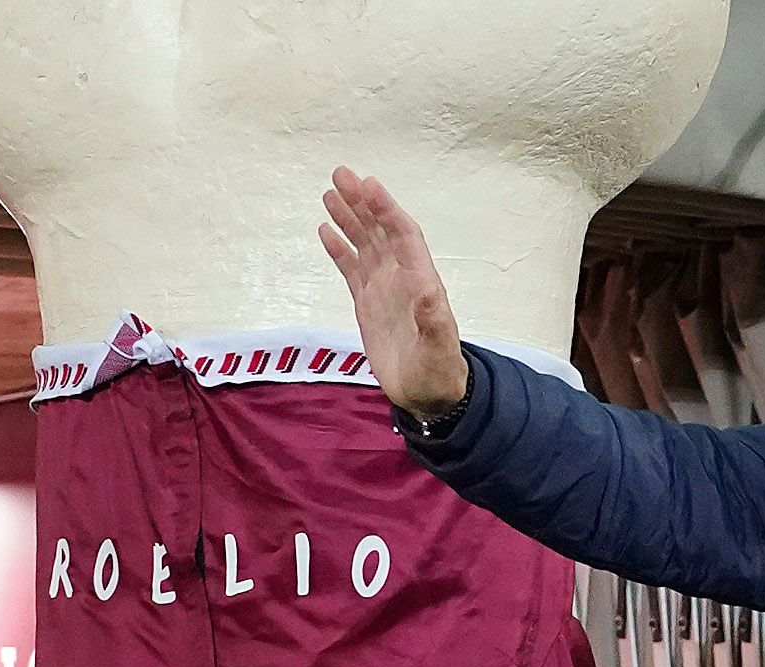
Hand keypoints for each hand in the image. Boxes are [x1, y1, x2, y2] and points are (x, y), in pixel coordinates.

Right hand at [319, 168, 470, 420]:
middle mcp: (402, 279)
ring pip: (365, 244)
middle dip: (362, 203)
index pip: (403, 235)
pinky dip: (340, 248)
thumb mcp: (439, 350)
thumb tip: (429, 291)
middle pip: (380, 231)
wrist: (427, 394)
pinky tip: (326, 229)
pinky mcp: (368, 303)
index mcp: (420, 282)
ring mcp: (384, 289)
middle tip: (340, 174)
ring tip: (330, 192)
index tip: (368, 184)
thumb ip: (434, 321)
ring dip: (349, 218)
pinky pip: (351, 268)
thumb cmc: (437, 372)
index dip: (386, 209)